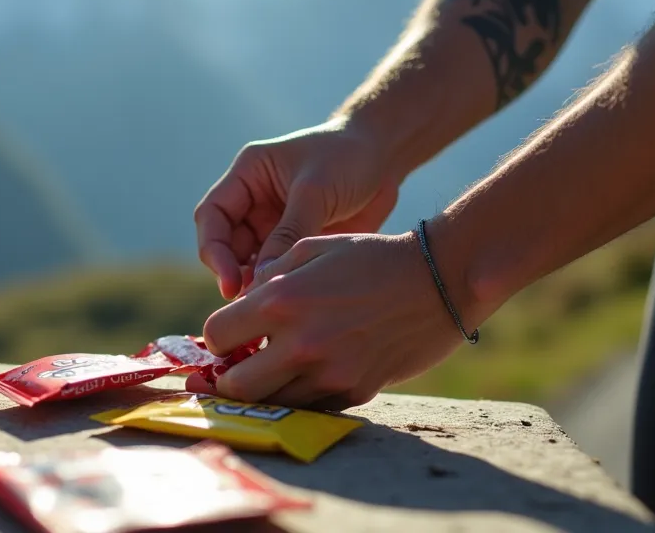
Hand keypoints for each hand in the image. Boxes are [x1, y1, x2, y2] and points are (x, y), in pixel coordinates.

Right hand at [194, 119, 399, 298]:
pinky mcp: (296, 245)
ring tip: (274, 305)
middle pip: (227, 246)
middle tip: (254, 302)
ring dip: (257, 285)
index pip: (212, 217)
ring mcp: (274, 226)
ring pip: (251, 264)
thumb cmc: (348, 156)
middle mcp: (254, 203)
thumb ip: (289, 232)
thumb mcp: (316, 190)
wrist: (385, 156)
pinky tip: (293, 302)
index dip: (215, 251)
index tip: (231, 283)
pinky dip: (281, 286)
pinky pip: (279, 271)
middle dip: (236, 274)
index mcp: (248, 176)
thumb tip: (263, 279)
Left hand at [199, 231, 471, 409]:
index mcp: (282, 301)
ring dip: (265, 390)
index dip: (218, 334)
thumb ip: (269, 277)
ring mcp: (328, 374)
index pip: (216, 335)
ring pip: (270, 404)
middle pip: (235, 386)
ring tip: (273, 370)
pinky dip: (300, 395)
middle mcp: (300, 344)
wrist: (438, 282)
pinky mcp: (353, 393)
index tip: (231, 332)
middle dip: (229, 377)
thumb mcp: (313, 248)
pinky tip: (309, 372)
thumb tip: (239, 304)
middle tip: (240, 365)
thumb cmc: (372, 258)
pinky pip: (308, 407)